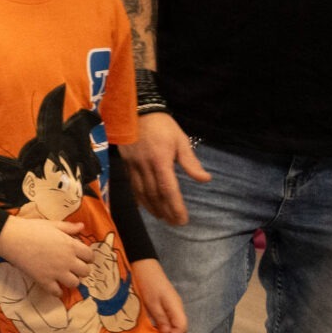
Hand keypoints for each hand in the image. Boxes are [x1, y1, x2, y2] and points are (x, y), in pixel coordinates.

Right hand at [0, 214, 96, 294]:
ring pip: (75, 283)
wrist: (13, 238)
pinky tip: (54, 286)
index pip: (90, 256)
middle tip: (73, 267)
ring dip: (71, 281)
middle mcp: (68, 260)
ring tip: (64, 277)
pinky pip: (57, 292)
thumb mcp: (53, 225)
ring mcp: (57, 272)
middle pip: (85, 271)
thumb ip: (69, 227)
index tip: (81, 257)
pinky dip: (57, 291)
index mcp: (71, 245)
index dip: (87, 257)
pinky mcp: (44, 281)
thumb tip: (82, 226)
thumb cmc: (32, 228)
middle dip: (81, 270)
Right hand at [123, 112, 209, 226]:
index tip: (182, 219)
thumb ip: (190, 162)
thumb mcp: (181, 140)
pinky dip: (139, 198)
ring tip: (162, 217)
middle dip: (165, 211)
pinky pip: (133, 186)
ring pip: (142, 193)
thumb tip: (205, 179)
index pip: (168, 190)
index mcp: (161, 161)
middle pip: (154, 195)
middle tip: (174, 222)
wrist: (136, 110)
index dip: (175, 207)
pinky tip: (145, 205)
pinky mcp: (126, 164)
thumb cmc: (163, 125)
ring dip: (152, 208)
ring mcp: (133, 166)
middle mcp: (145, 166)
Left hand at [132, 257, 188, 332]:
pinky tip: (154, 327)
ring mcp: (173, 305)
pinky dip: (164, 325)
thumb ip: (160, 319)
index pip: (182, 328)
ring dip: (167, 332)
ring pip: (176, 324)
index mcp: (176, 307)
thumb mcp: (151, 303)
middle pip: (181, 328)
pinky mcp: (168, 304)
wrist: (144, 265)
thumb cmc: (147, 283)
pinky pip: (170, 318)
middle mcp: (178, 307)